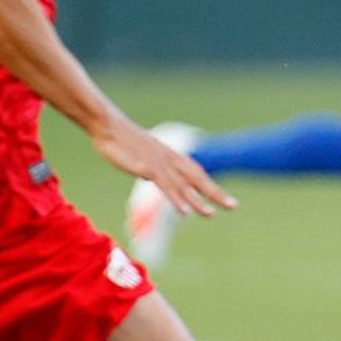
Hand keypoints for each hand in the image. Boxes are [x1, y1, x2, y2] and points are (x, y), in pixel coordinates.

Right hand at [92, 115, 236, 217]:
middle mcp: (170, 159)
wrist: (107, 125)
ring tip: (210, 215)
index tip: (226, 199)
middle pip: (197, 178)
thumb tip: (150, 177)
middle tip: (234, 206)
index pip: (197, 172)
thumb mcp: (140, 156)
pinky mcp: (146, 166)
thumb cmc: (121, 140)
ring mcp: (159, 163)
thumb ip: (148, 168)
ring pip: (183, 185)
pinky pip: (165, 185)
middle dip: (215, 193)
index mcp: (171, 156)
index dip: (211, 185)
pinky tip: (184, 211)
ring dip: (197, 200)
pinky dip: (176, 198)